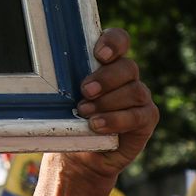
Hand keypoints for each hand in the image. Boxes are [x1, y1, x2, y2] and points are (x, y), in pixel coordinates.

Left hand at [68, 27, 157, 179]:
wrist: (78, 156)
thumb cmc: (68, 120)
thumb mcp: (61, 98)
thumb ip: (64, 82)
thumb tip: (50, 73)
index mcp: (106, 63)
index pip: (119, 40)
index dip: (114, 42)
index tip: (100, 55)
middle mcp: (126, 76)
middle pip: (127, 66)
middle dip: (106, 78)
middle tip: (85, 91)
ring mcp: (138, 97)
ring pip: (134, 90)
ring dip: (108, 102)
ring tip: (85, 113)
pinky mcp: (145, 118)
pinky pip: (138, 115)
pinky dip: (116, 120)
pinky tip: (98, 125)